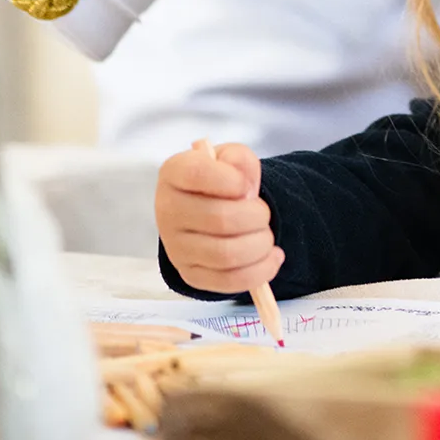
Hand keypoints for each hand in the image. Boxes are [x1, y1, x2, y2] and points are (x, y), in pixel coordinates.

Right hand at [155, 141, 284, 294]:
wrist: (210, 206)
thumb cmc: (221, 180)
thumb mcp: (231, 158)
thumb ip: (239, 159)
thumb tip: (244, 187)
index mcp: (174, 173)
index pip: (197, 174)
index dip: (231, 180)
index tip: (245, 186)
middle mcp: (168, 210)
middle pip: (220, 219)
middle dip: (257, 216)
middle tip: (262, 213)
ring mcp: (176, 246)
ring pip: (226, 255)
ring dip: (260, 245)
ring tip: (265, 236)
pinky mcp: (191, 274)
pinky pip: (228, 281)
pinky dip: (260, 270)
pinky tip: (271, 257)